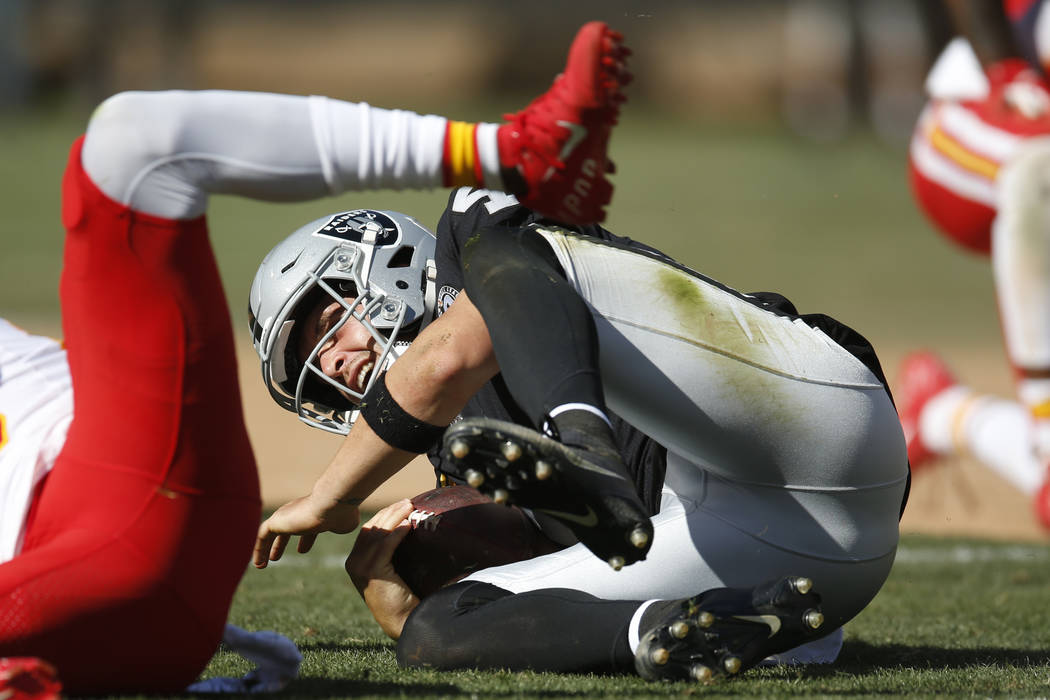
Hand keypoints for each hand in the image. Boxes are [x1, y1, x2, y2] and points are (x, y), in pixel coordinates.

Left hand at [253, 493, 359, 568]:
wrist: (331, 504)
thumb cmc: (341, 513)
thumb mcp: (345, 523)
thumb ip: (341, 526)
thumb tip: (342, 527)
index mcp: (315, 512)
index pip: (308, 527)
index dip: (306, 539)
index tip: (302, 550)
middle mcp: (299, 511)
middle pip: (288, 528)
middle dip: (281, 543)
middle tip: (275, 556)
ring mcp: (287, 515)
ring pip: (273, 532)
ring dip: (267, 547)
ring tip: (263, 564)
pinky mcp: (276, 521)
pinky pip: (262, 536)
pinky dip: (259, 549)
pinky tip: (258, 564)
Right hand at [345, 499, 419, 639]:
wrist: (403, 621)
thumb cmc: (402, 597)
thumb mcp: (391, 571)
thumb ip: (390, 553)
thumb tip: (406, 527)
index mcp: (355, 562)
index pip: (367, 531)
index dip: (383, 516)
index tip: (400, 506)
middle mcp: (353, 563)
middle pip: (371, 528)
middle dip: (389, 512)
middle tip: (407, 502)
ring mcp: (360, 568)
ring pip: (378, 534)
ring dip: (395, 517)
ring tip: (410, 507)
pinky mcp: (372, 572)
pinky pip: (386, 545)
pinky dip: (398, 532)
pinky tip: (408, 524)